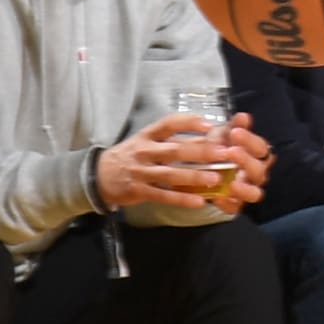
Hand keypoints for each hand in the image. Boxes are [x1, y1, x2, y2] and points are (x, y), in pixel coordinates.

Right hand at [97, 113, 240, 210]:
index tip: (209, 125)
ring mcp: (141, 172)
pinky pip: (163, 196)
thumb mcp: (146, 141)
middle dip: (201, 151)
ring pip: (170, 174)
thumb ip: (172, 139)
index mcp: (148, 135)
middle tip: (224, 153)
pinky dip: (181, 199)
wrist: (98, 175)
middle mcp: (144, 151)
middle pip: (175, 150)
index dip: (189, 123)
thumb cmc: (131, 155)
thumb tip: (207, 135)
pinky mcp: (139, 191)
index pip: (169, 124)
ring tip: (216, 178)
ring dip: (194, 176)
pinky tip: (199, 201)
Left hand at [209, 115, 272, 216]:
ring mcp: (248, 191)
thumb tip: (243, 116)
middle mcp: (256, 174)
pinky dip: (227, 203)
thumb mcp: (223, 135)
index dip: (250, 141)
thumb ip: (234, 126)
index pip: (261, 148)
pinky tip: (217, 196)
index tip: (235, 132)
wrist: (202, 169)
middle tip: (230, 152)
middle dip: (246, 161)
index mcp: (256, 155)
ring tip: (232, 183)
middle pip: (260, 170)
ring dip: (244, 188)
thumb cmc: (219, 149)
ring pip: (255, 193)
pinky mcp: (236, 205)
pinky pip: (235, 208)